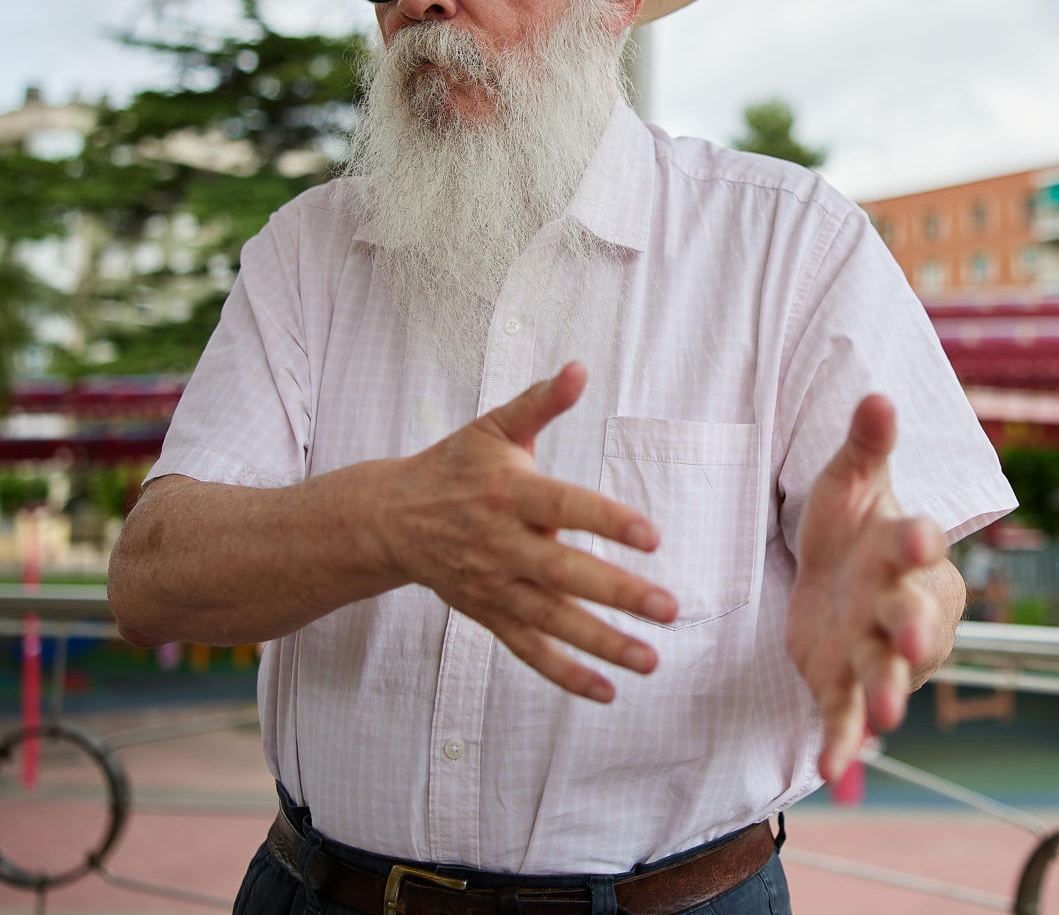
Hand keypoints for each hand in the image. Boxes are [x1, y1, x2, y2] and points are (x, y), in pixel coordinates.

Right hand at [384, 362, 677, 702]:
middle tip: (668, 608)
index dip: (608, 522)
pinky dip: (566, 674)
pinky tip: (609, 690)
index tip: (653, 536)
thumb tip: (580, 367)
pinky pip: (529, 651)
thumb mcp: (495, 426)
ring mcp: (495, 585)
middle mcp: (503, 544)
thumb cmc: (456, 466)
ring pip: (552, 621)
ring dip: (602, 643)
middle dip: (617, 593)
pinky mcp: (489, 615)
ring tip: (652, 658)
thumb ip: (542, 402)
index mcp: (510, 493)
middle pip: (564, 574)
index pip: (565, 508)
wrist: (389, 518)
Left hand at [785, 394, 948, 780]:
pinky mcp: (844, 684)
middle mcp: (897, 603)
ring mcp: (874, 649)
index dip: (917, 542)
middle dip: (913, 630)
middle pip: (910, 617)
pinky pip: (845, 716)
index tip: (920, 536)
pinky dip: (841, 744)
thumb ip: (865, 446)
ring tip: (889, 717)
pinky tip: (831, 771)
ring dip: (888, 695)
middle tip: (914, 640)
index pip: (915, 544)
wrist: (842, 575)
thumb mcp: (850, 480)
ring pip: (886, 674)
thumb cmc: (852, 523)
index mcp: (900, 549)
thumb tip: (876, 394)